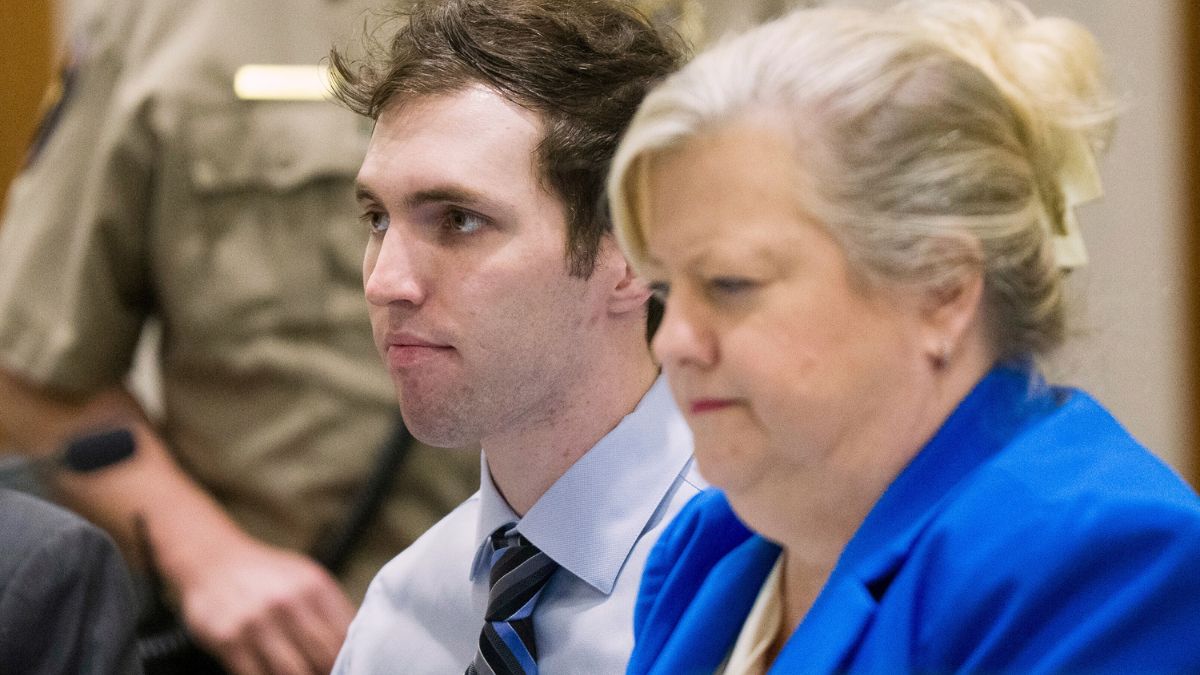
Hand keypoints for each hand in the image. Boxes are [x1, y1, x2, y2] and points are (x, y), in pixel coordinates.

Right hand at [174, 537, 354, 674]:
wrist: (212, 560)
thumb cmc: (266, 573)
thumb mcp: (306, 578)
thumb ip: (332, 609)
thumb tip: (358, 644)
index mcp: (314, 587)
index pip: (345, 637)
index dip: (351, 660)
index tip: (350, 667)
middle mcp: (287, 604)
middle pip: (323, 658)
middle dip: (327, 672)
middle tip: (324, 672)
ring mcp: (257, 623)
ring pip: (293, 673)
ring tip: (304, 673)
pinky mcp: (229, 641)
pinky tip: (274, 674)